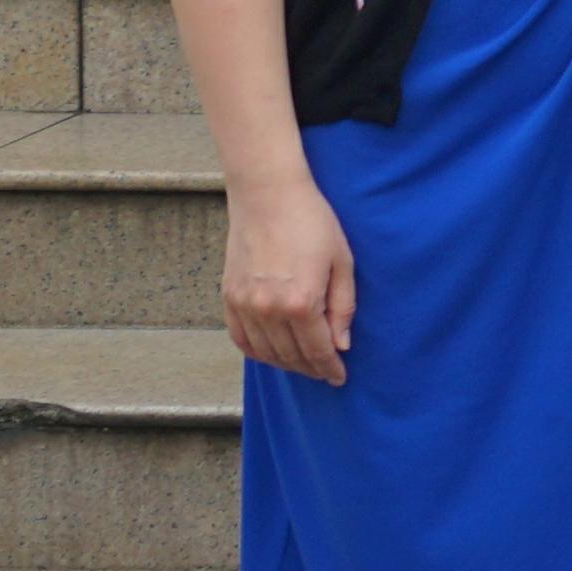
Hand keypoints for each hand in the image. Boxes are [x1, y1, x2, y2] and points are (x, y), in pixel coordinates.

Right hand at [220, 175, 355, 381]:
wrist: (268, 194)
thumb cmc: (312, 222)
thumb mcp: (342, 262)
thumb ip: (343, 307)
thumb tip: (341, 345)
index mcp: (301, 301)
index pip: (318, 350)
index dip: (330, 368)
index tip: (339, 377)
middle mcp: (269, 309)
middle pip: (292, 356)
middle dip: (311, 369)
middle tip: (324, 371)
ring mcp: (245, 304)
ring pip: (265, 353)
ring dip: (286, 363)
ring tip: (302, 363)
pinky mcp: (228, 297)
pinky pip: (241, 339)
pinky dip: (257, 351)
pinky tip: (272, 352)